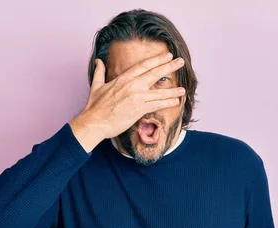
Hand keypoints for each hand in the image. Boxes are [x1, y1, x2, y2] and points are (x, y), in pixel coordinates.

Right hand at [69, 52, 185, 148]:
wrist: (94, 122)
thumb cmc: (94, 106)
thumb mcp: (96, 85)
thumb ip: (100, 72)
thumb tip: (99, 61)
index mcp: (122, 78)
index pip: (143, 66)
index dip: (157, 60)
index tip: (167, 55)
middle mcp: (131, 85)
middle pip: (154, 73)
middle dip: (169, 66)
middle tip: (180, 61)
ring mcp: (136, 97)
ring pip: (159, 92)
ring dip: (173, 90)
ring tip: (183, 88)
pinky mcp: (139, 110)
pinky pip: (157, 105)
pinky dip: (167, 103)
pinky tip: (176, 102)